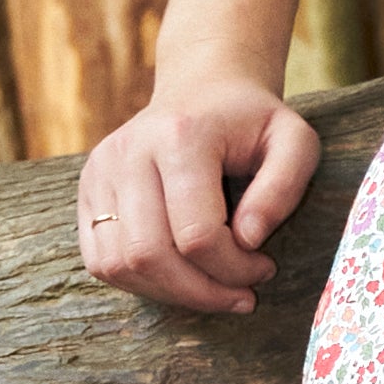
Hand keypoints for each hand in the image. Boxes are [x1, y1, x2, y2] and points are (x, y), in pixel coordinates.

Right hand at [73, 55, 319, 311]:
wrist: (203, 89)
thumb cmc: (254, 123)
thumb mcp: (295, 142)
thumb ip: (284, 188)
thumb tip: (249, 241)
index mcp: (180, 136)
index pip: (196, 234)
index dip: (234, 268)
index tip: (264, 267)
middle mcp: (129, 151)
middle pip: (150, 255)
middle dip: (201, 291)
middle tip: (240, 294)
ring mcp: (101, 171)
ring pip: (119, 265)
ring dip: (171, 293)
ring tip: (211, 289)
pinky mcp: (88, 190)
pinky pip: (101, 261)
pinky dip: (140, 283)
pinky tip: (179, 277)